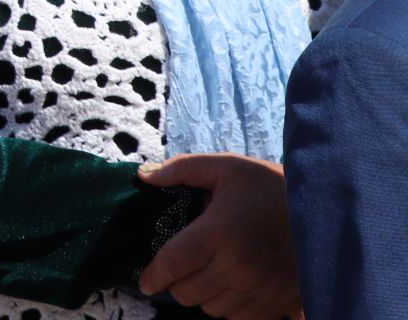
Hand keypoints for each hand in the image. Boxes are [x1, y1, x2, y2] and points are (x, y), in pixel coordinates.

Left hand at [137, 153, 299, 319]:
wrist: (327, 209)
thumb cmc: (270, 185)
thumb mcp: (226, 166)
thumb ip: (181, 169)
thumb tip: (144, 176)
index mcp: (219, 232)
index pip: (173, 263)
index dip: (153, 275)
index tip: (144, 281)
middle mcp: (238, 266)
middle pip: (188, 293)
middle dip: (177, 283)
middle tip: (182, 268)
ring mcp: (261, 289)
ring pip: (212, 309)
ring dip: (203, 296)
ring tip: (208, 273)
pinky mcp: (280, 302)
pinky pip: (241, 318)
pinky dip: (230, 307)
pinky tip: (232, 287)